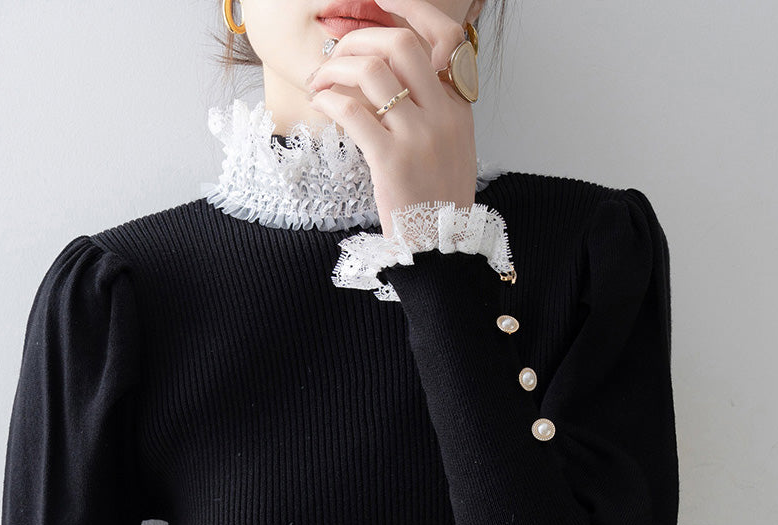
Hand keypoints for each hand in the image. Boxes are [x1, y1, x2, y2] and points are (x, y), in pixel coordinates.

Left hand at [305, 0, 478, 236]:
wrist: (440, 248)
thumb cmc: (435, 198)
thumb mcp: (448, 145)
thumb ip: (431, 107)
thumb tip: (391, 74)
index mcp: (457, 105)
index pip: (442, 36)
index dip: (408, 8)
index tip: (378, 2)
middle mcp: (442, 114)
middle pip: (400, 44)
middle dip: (359, 39)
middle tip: (336, 55)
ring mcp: (419, 137)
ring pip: (372, 73)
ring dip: (336, 69)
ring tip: (320, 82)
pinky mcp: (392, 161)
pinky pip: (353, 112)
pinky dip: (330, 100)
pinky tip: (321, 103)